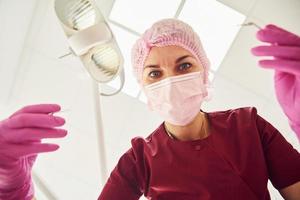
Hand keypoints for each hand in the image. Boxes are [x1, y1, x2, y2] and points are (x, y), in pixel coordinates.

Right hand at [0, 104, 66, 199]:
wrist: (12, 176)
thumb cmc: (22, 152)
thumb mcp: (29, 136)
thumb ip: (37, 126)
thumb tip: (55, 116)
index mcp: (9, 122)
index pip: (26, 110)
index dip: (42, 108)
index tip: (58, 107)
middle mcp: (3, 129)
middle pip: (25, 119)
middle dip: (46, 119)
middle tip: (62, 121)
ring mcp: (3, 142)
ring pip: (28, 133)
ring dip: (49, 132)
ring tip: (64, 133)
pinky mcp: (8, 156)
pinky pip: (29, 149)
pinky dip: (45, 147)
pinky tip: (56, 146)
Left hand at [251, 24, 299, 140]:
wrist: (298, 115)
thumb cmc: (292, 96)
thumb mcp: (282, 73)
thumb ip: (279, 59)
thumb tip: (271, 43)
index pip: (293, 41)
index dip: (280, 33)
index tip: (266, 28)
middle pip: (294, 42)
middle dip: (275, 37)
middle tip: (258, 35)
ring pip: (292, 52)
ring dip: (271, 50)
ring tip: (254, 51)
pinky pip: (293, 66)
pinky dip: (276, 63)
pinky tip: (261, 63)